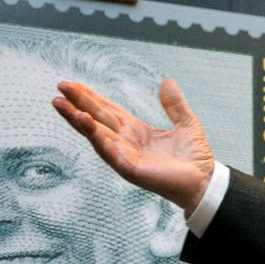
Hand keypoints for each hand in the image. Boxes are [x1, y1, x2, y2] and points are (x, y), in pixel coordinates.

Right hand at [53, 79, 214, 214]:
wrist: (205, 181)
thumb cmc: (195, 157)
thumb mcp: (186, 123)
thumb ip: (174, 104)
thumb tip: (168, 82)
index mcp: (136, 131)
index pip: (108, 110)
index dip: (90, 98)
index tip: (73, 86)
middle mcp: (126, 142)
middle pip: (96, 119)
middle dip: (77, 104)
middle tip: (60, 88)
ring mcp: (125, 155)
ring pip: (95, 133)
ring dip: (77, 119)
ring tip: (60, 104)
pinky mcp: (129, 167)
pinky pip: (108, 150)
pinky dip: (95, 136)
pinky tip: (84, 121)